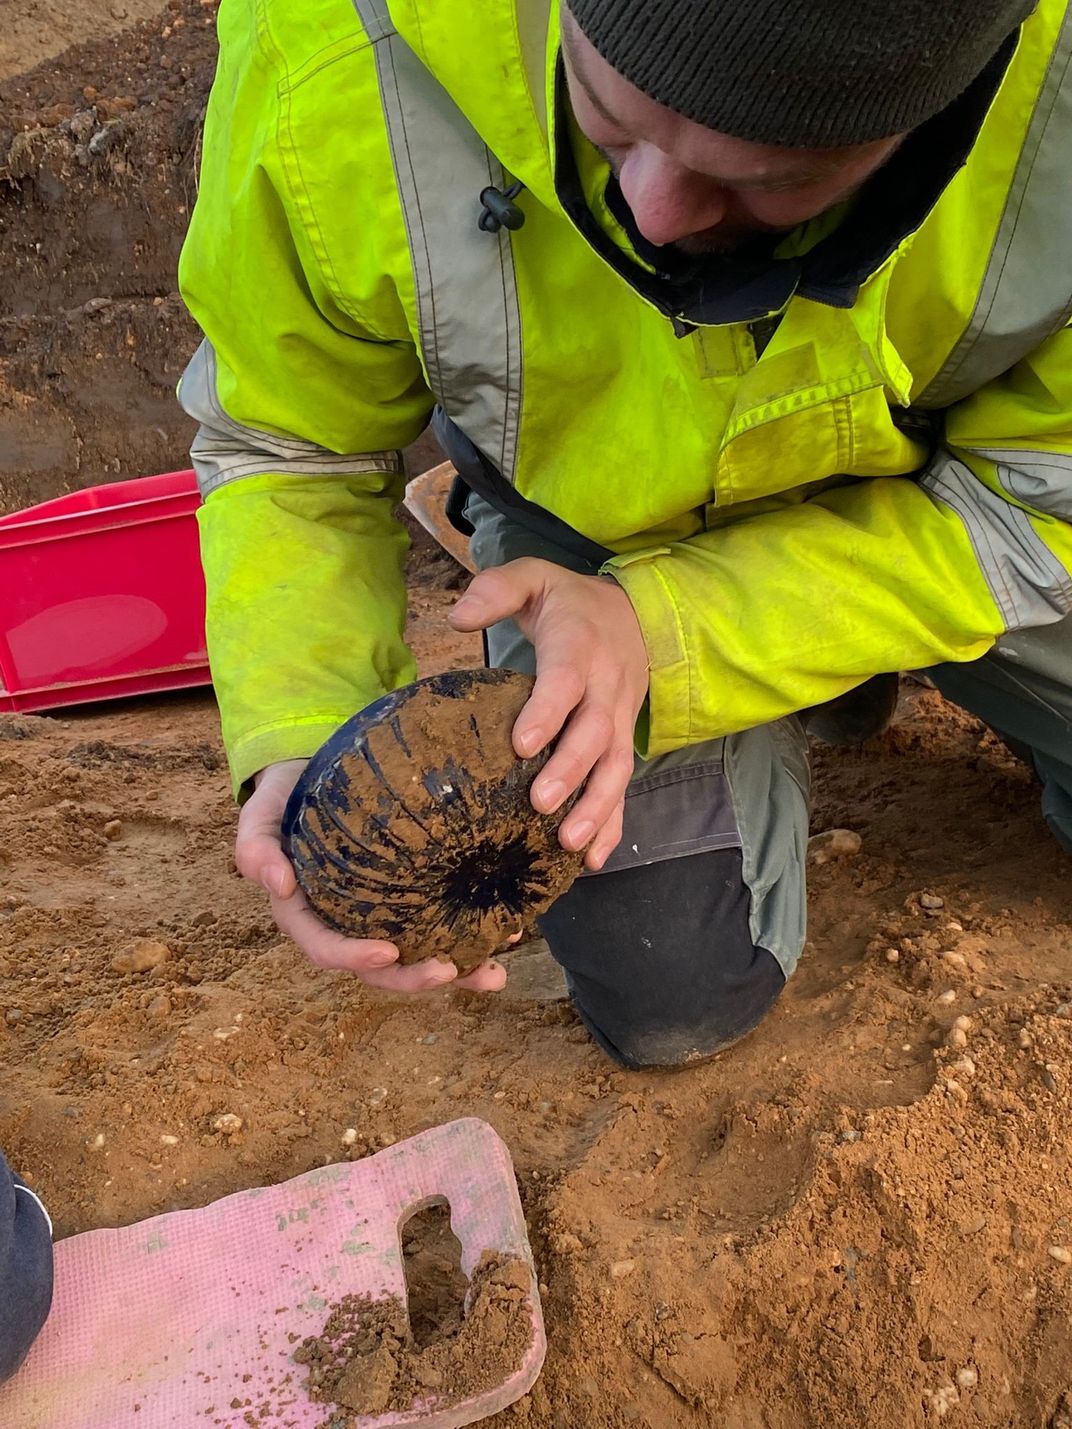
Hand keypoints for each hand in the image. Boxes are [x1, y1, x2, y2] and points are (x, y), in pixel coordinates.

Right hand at [236, 759, 507, 990]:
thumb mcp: (262, 811)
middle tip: (452, 971)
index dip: (355, 958)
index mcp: (306, 913)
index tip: (388, 953)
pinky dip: (473, 939)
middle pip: (379, 968)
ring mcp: (382, 915)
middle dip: (414, 978)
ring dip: (457, 972)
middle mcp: (347, 923)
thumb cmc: (288, 793)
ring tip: (494, 975)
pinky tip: (507, 935)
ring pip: (417, 956)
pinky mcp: (412, 898)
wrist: (319, 769)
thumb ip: (256, 844)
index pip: (327, 949)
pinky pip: (441, 925)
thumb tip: (274, 884)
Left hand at [449, 558, 648, 870]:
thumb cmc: (569, 604)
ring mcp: (618, 722)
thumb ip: (497, 590)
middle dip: (571, 770)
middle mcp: (605, 689)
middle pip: (595, 734)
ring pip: (615, 769)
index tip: (522, 743)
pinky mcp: (621, 746)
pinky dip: (613, 825)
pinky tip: (593, 860)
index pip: (565, 681)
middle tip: (541, 803)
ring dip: (596, 809)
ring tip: (570, 844)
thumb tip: (457, 617)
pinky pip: (623, 789)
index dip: (548, 711)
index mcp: (579, 648)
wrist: (634, 616)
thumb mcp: (535, 577)